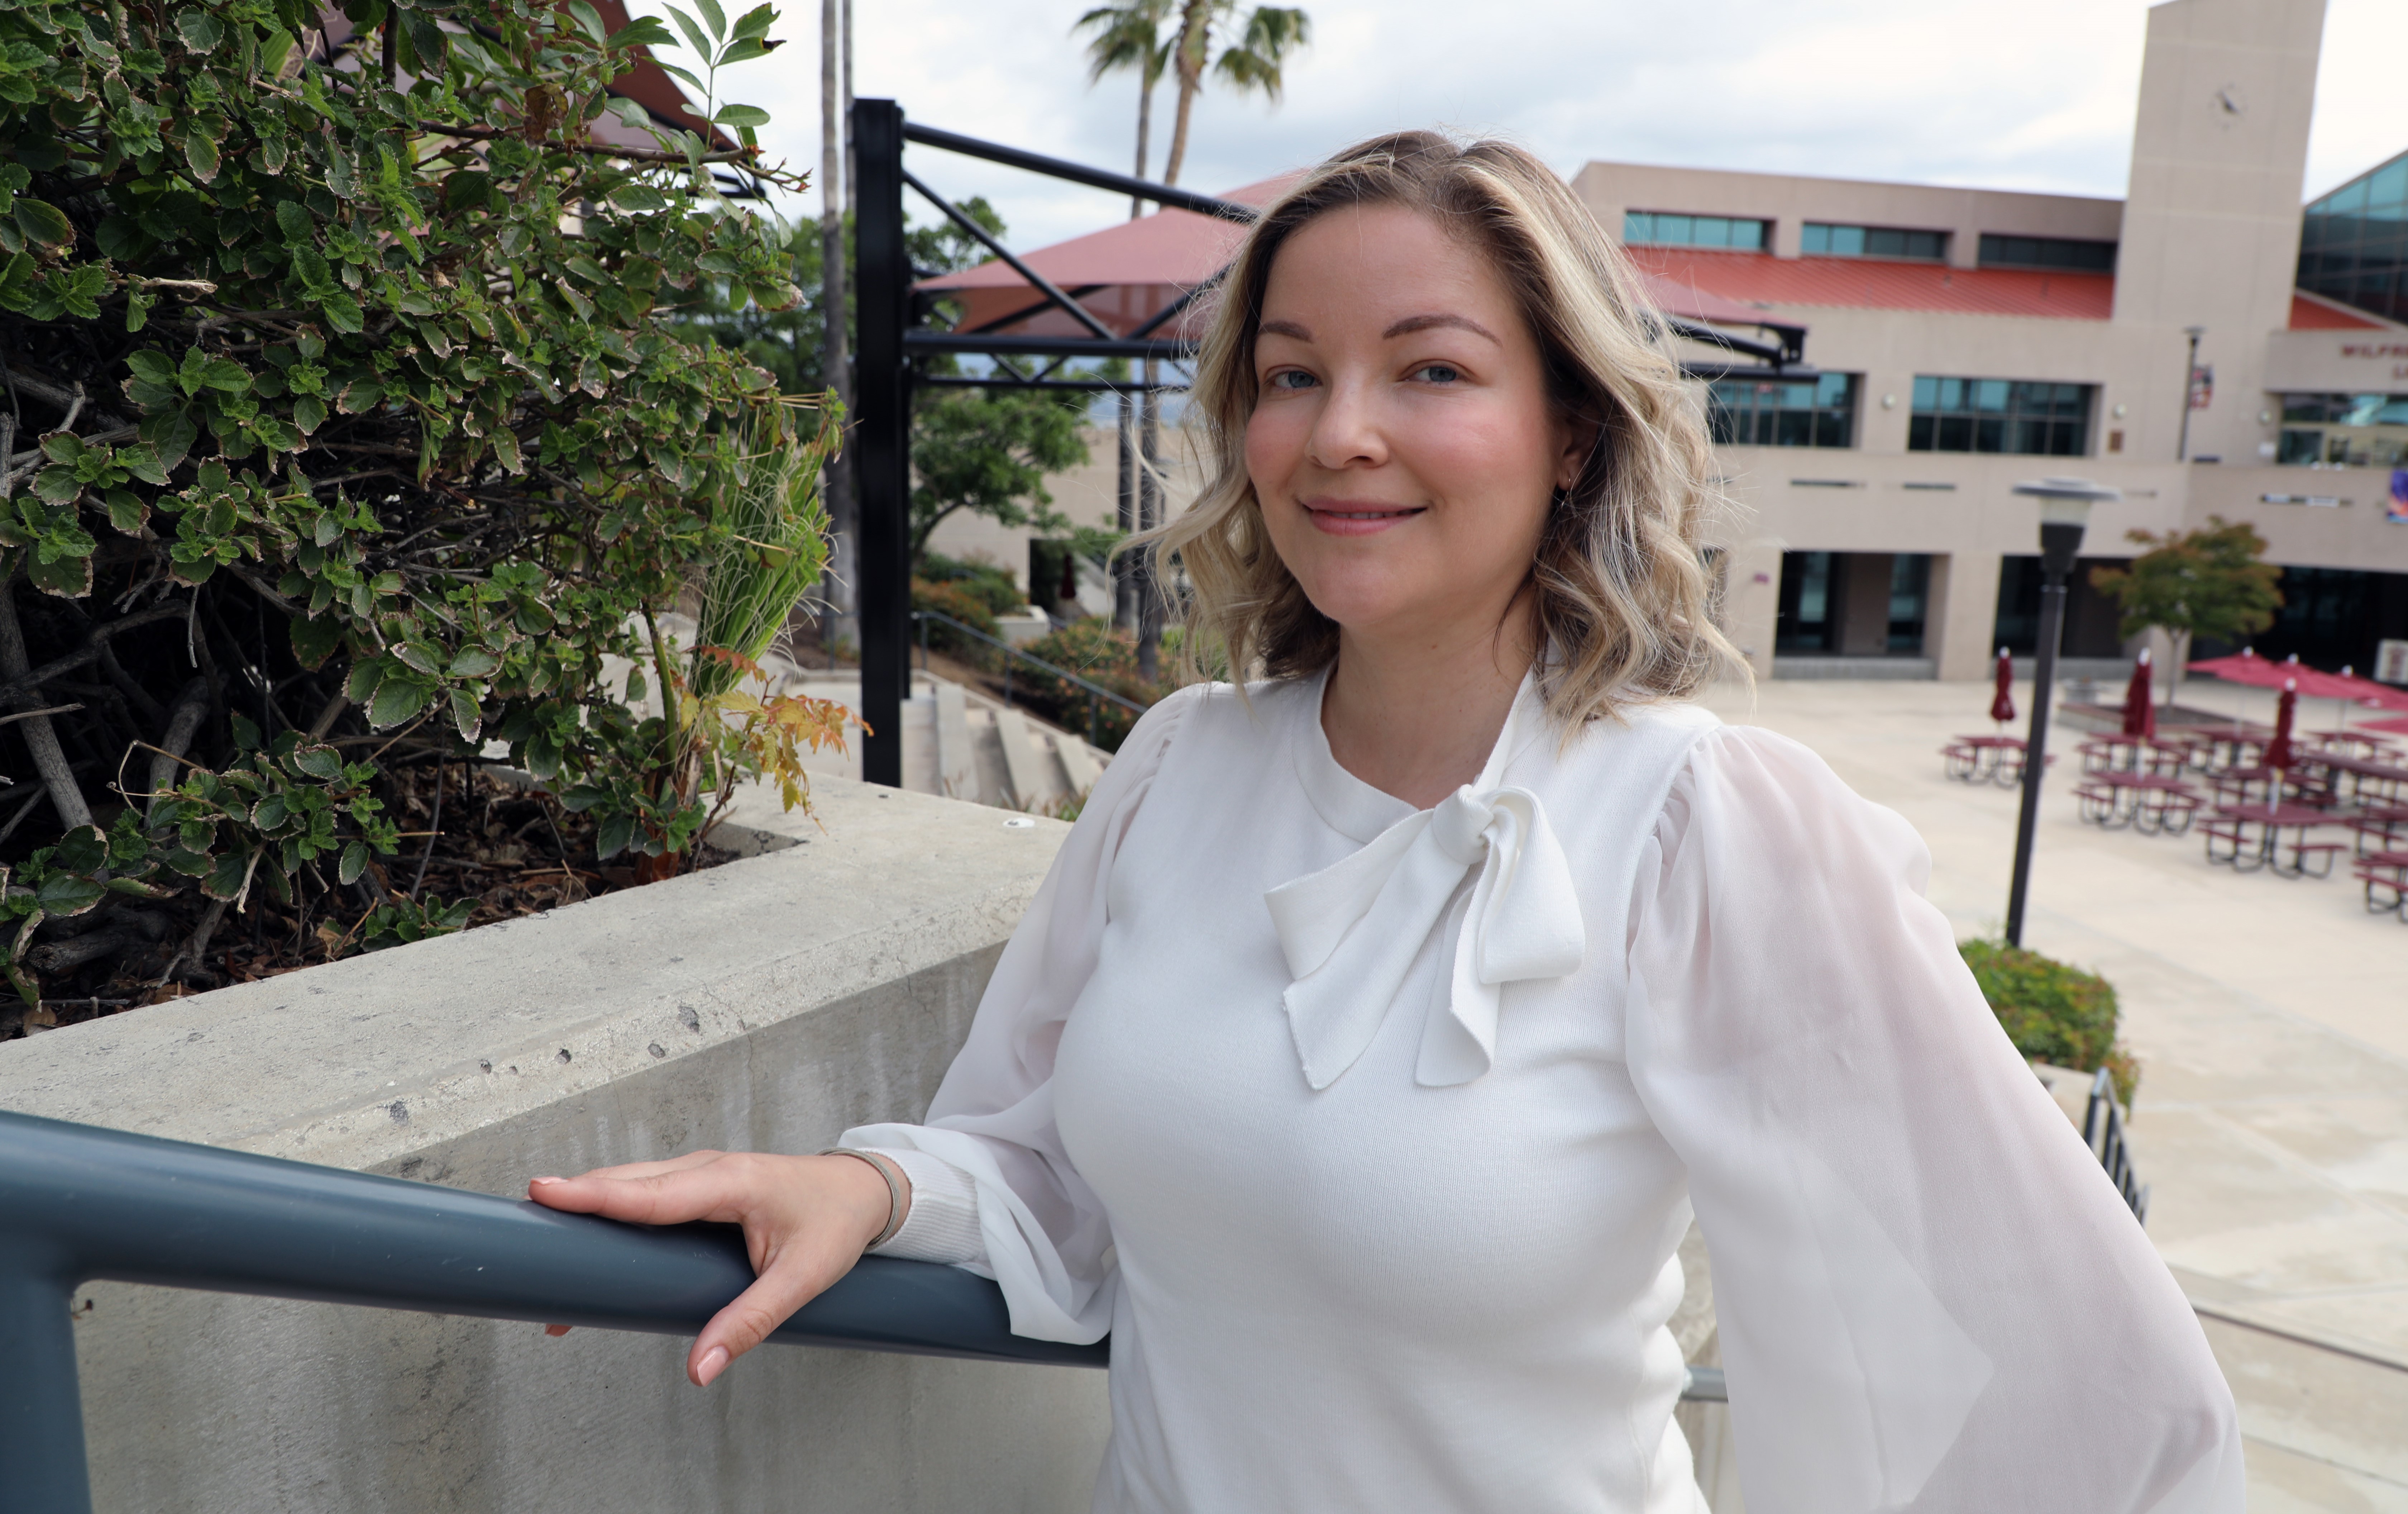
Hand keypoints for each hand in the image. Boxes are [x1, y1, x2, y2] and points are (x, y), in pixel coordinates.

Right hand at [526, 1149, 901, 1385]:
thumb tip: (700, 1369)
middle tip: (524, 1223)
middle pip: (629, 1184)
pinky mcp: (699, 1184)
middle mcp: (709, 1169)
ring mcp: (702, 1172)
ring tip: (543, 1239)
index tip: (545, 1192)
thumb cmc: (835, 1225)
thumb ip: (750, 1323)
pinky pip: (647, 1192)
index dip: (597, 1194)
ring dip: (590, 1206)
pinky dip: (613, 1208)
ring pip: (633, 1184)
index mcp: (730, 1182)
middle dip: (577, 1203)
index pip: (651, 1192)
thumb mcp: (802, 1279)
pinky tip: (587, 1235)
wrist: (863, 1190)